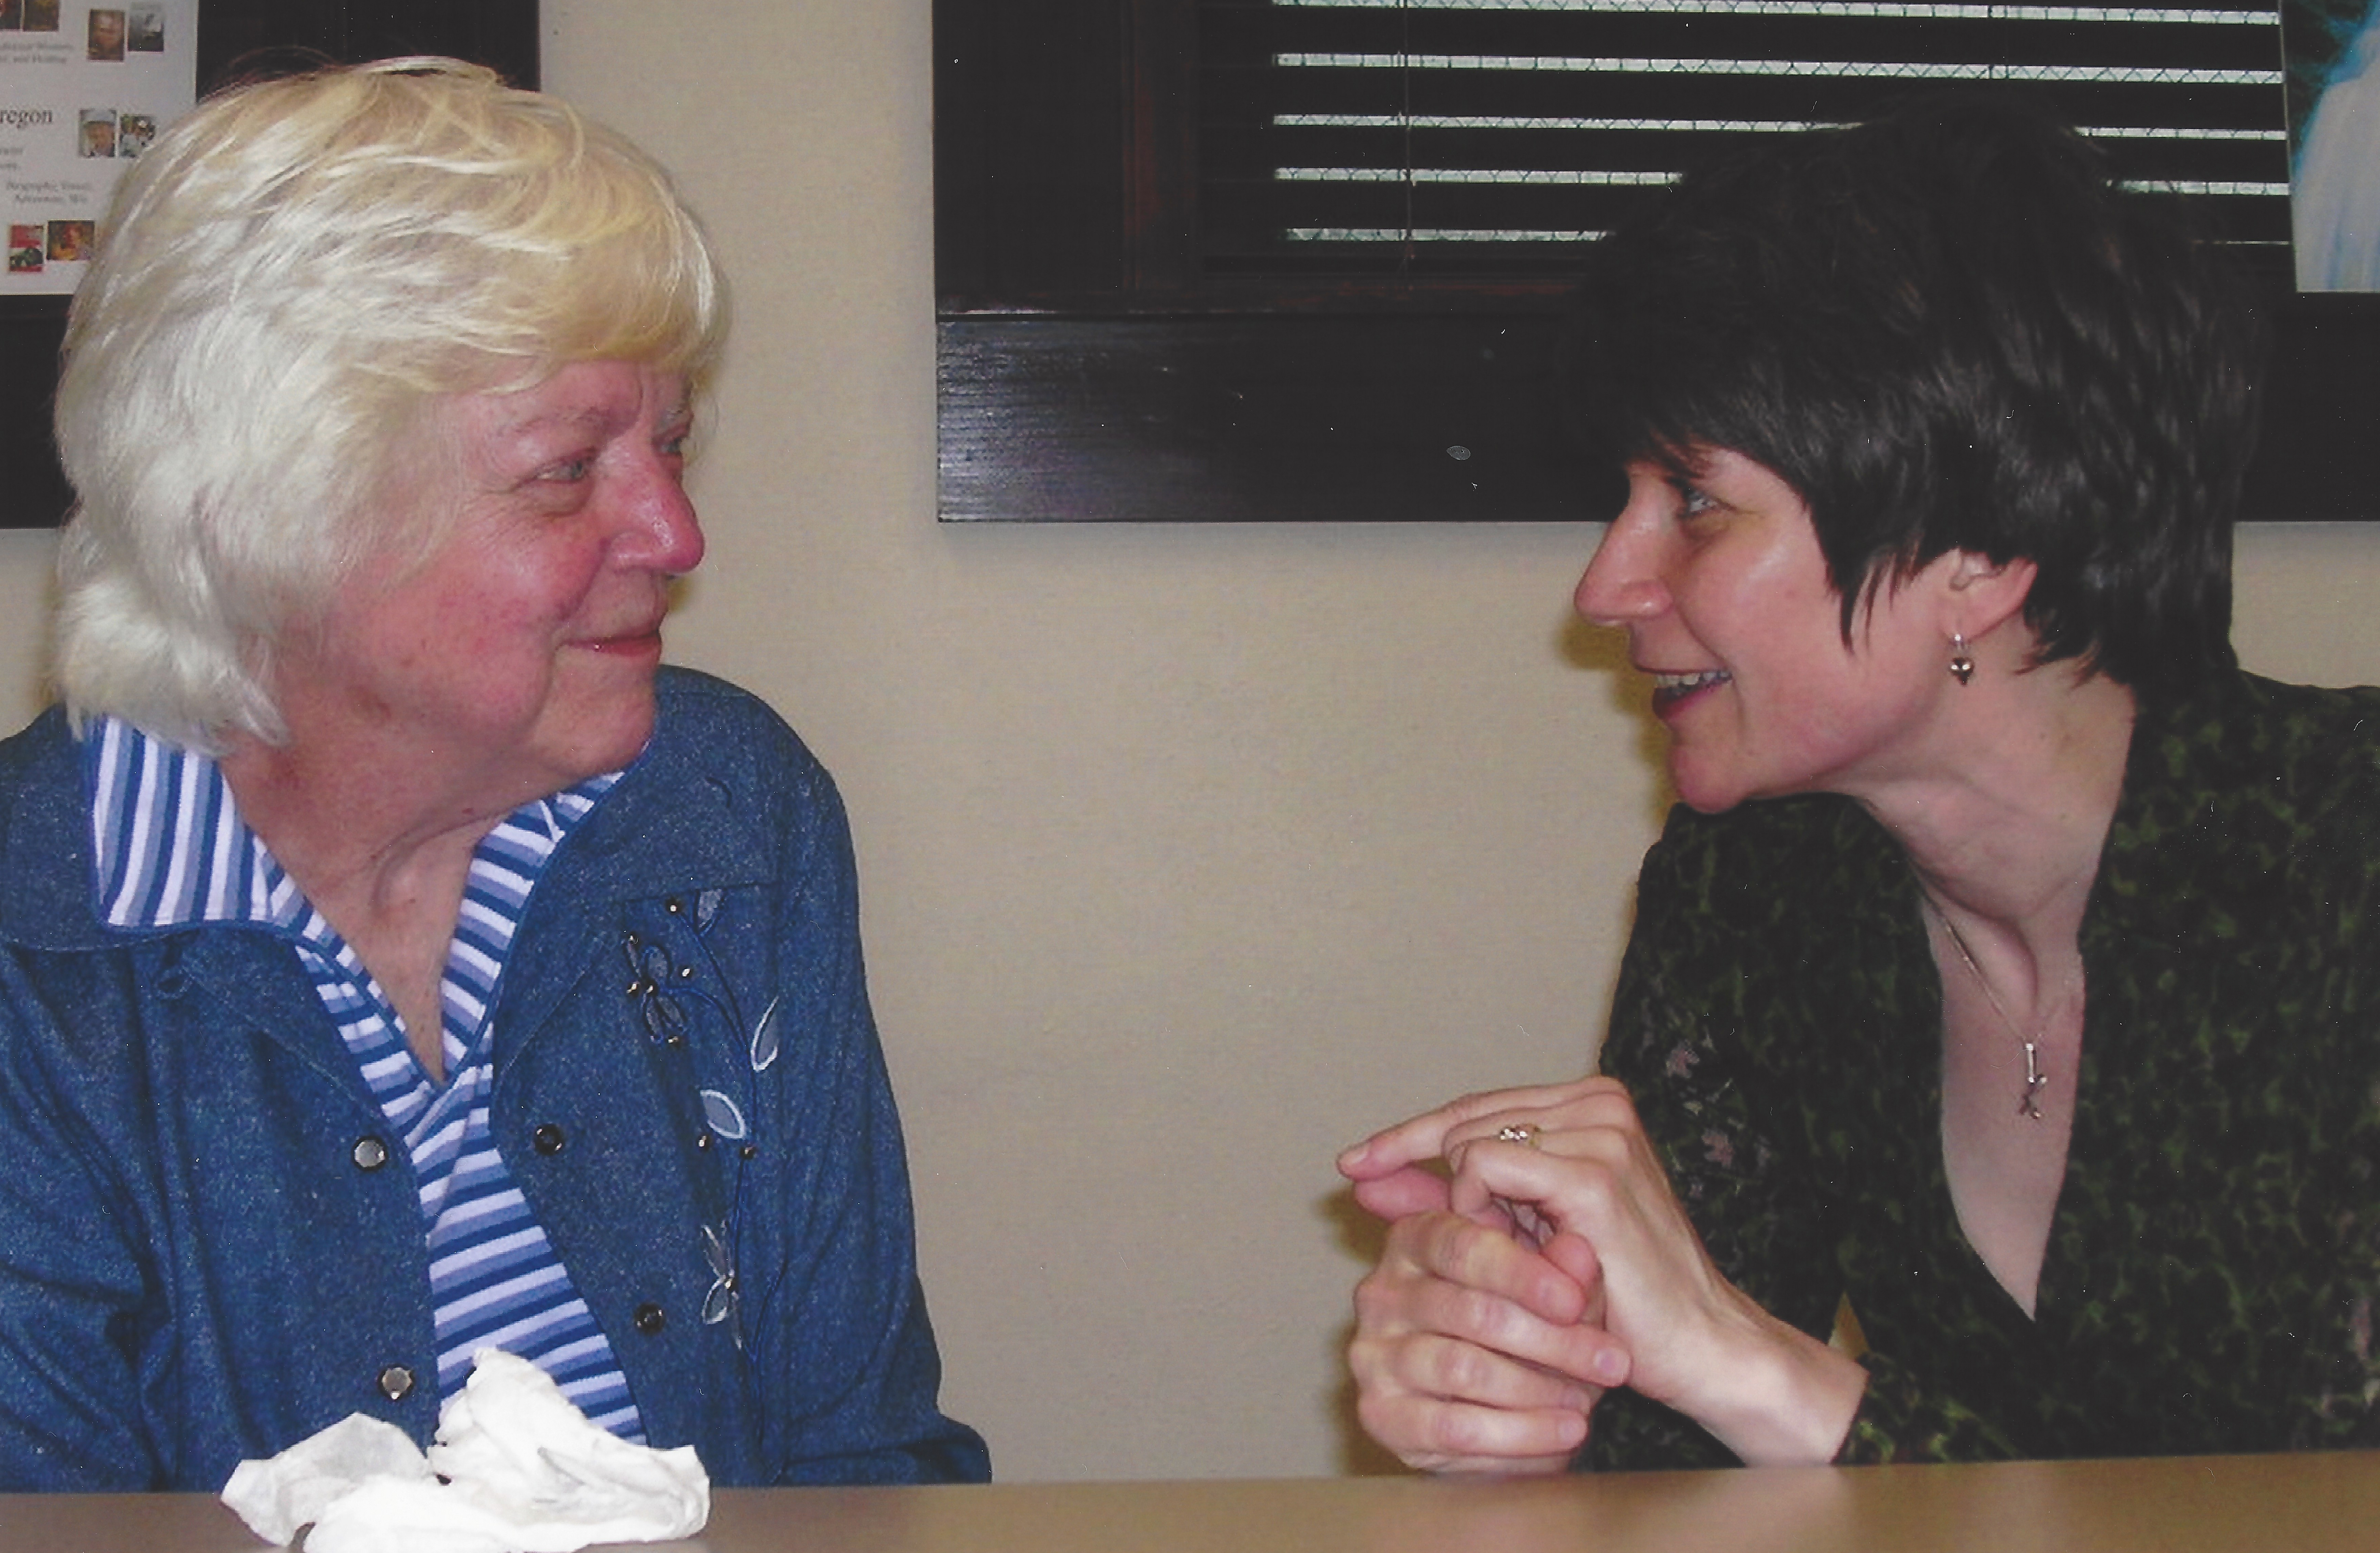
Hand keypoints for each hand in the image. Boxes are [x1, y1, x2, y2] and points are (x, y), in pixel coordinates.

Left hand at [1340, 1084, 1636, 1473]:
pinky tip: (1506, 1251)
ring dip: (1471, 1210)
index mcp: (1593, 1105)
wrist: (1698, 1346)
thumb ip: (1449, 1200)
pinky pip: (1484, 1170)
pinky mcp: (1593, 1176)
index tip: (1353, 1166)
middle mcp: (1600, 1102)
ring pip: (1468, 1144)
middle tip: (1465, 1244)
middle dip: (1438, 1182)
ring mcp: (1601, 1133)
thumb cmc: (1617, 1297)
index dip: (1409, 1137)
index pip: (1476, 1109)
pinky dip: (1479, 1213)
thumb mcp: (1522, 1236)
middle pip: (1464, 1121)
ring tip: (1515, 1258)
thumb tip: (1363, 1178)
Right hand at [1345, 1209, 1625, 1472]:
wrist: (1489, 1411)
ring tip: (1587, 1402)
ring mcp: (1373, 1353)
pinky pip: (1453, 1427)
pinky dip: (1520, 1433)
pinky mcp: (1379, 1413)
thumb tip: (1580, 1252)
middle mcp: (1382, 1291)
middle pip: (1472, 1311)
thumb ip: (1566, 1270)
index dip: (1522, 1273)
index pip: (1462, 1245)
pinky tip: (1565, 1433)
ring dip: (1538, 1389)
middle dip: (1553, 1341)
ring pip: (1463, 1368)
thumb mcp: (1552, 1296)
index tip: (1576, 1302)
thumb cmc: (1522, 1337)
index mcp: (1416, 1240)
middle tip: (1612, 1362)